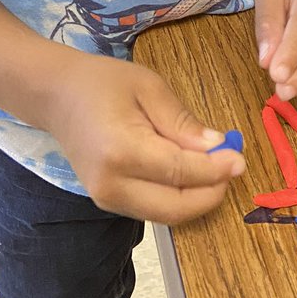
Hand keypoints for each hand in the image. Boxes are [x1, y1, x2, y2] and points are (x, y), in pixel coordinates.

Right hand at [43, 50, 244, 224]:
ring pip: (167, 214)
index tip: (240, 159)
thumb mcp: (148, 86)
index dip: (215, 170)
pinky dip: (179, 198)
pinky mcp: (108, 202)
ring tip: (217, 168)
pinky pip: (153, 209)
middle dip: (211, 192)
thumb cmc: (102, 82)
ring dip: (198, 198)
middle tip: (233, 167)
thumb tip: (217, 148)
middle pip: (175, 207)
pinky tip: (192, 175)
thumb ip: (182, 121)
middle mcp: (112, 184)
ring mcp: (107, 199)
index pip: (179, 172)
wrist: (56, 96)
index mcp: (121, 151)